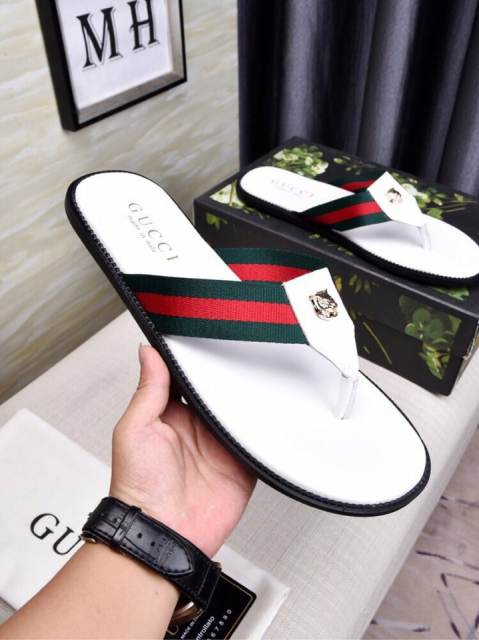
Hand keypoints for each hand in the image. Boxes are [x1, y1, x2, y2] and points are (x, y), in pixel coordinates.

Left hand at [110, 344, 255, 556]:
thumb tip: (147, 352)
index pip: (185, 377)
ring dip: (247, 398)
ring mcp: (220, 444)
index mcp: (169, 414)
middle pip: (217, 390)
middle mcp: (196, 427)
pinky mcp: (241, 463)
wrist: (163, 534)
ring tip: (257, 377)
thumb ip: (148, 390)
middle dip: (227, 375)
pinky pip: (257, 439)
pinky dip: (264, 428)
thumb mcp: (134, 429)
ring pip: (240, 410)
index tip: (204, 336)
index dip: (193, 358)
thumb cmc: (138, 488)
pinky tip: (269, 411)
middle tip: (238, 353)